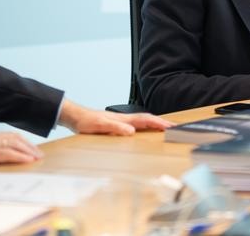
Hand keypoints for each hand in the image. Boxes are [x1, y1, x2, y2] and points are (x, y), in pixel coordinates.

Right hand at [0, 132, 42, 168]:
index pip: (11, 135)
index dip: (24, 141)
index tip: (32, 147)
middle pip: (16, 138)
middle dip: (29, 146)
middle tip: (39, 153)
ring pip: (15, 144)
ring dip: (28, 151)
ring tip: (37, 157)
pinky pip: (8, 153)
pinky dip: (20, 156)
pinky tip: (27, 160)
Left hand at [58, 100, 173, 134]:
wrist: (75, 117)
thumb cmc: (86, 121)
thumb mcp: (100, 126)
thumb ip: (115, 128)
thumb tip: (131, 131)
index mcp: (123, 119)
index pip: (145, 119)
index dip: (158, 123)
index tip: (169, 127)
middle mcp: (124, 119)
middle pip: (147, 119)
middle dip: (160, 123)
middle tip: (174, 127)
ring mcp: (121, 121)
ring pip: (142, 121)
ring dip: (154, 124)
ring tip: (164, 128)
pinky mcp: (116, 124)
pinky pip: (136, 125)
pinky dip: (145, 126)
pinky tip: (144, 131)